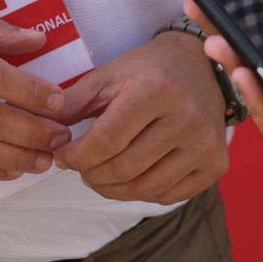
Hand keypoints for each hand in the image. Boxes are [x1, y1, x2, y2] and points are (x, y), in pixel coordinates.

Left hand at [50, 29, 228, 203]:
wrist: (201, 66)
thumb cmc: (148, 70)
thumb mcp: (108, 74)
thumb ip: (74, 102)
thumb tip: (45, 132)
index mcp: (155, 90)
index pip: (106, 141)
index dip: (76, 156)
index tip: (61, 156)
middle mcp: (186, 118)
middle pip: (124, 168)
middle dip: (91, 174)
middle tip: (80, 168)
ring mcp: (205, 144)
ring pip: (145, 188)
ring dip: (112, 189)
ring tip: (99, 175)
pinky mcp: (216, 164)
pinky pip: (169, 195)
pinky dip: (141, 192)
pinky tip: (129, 177)